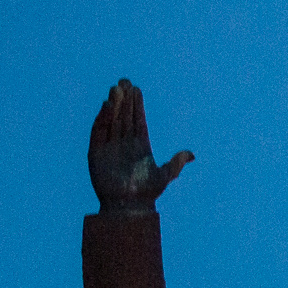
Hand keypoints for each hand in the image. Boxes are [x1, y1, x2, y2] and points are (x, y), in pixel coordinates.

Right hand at [89, 80, 192, 211]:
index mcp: (141, 147)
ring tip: (117, 88)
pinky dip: (101, 119)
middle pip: (125, 116)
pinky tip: (106, 106)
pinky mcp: (96, 153)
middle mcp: (124, 144)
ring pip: (112, 121)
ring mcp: (110, 147)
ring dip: (114, 105)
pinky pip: (98, 132)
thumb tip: (191, 154)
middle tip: (125, 80)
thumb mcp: (165, 176)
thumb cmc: (148, 194)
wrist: (129, 207)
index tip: (138, 90)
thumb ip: (176, 163)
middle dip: (126, 100)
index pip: (139, 121)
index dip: (138, 106)